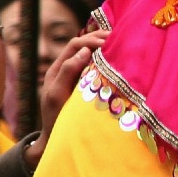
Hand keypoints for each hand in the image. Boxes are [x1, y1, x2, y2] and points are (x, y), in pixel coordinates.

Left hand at [26, 28, 106, 168]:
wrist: (57, 138)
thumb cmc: (55, 118)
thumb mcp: (56, 95)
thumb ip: (67, 71)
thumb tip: (84, 50)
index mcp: (58, 69)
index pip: (76, 45)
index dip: (92, 40)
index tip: (110, 43)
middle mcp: (67, 69)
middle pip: (84, 45)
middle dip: (100, 39)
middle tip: (120, 38)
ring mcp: (77, 76)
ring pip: (91, 54)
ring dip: (105, 48)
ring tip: (122, 45)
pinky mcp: (87, 84)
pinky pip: (97, 66)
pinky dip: (107, 60)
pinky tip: (120, 61)